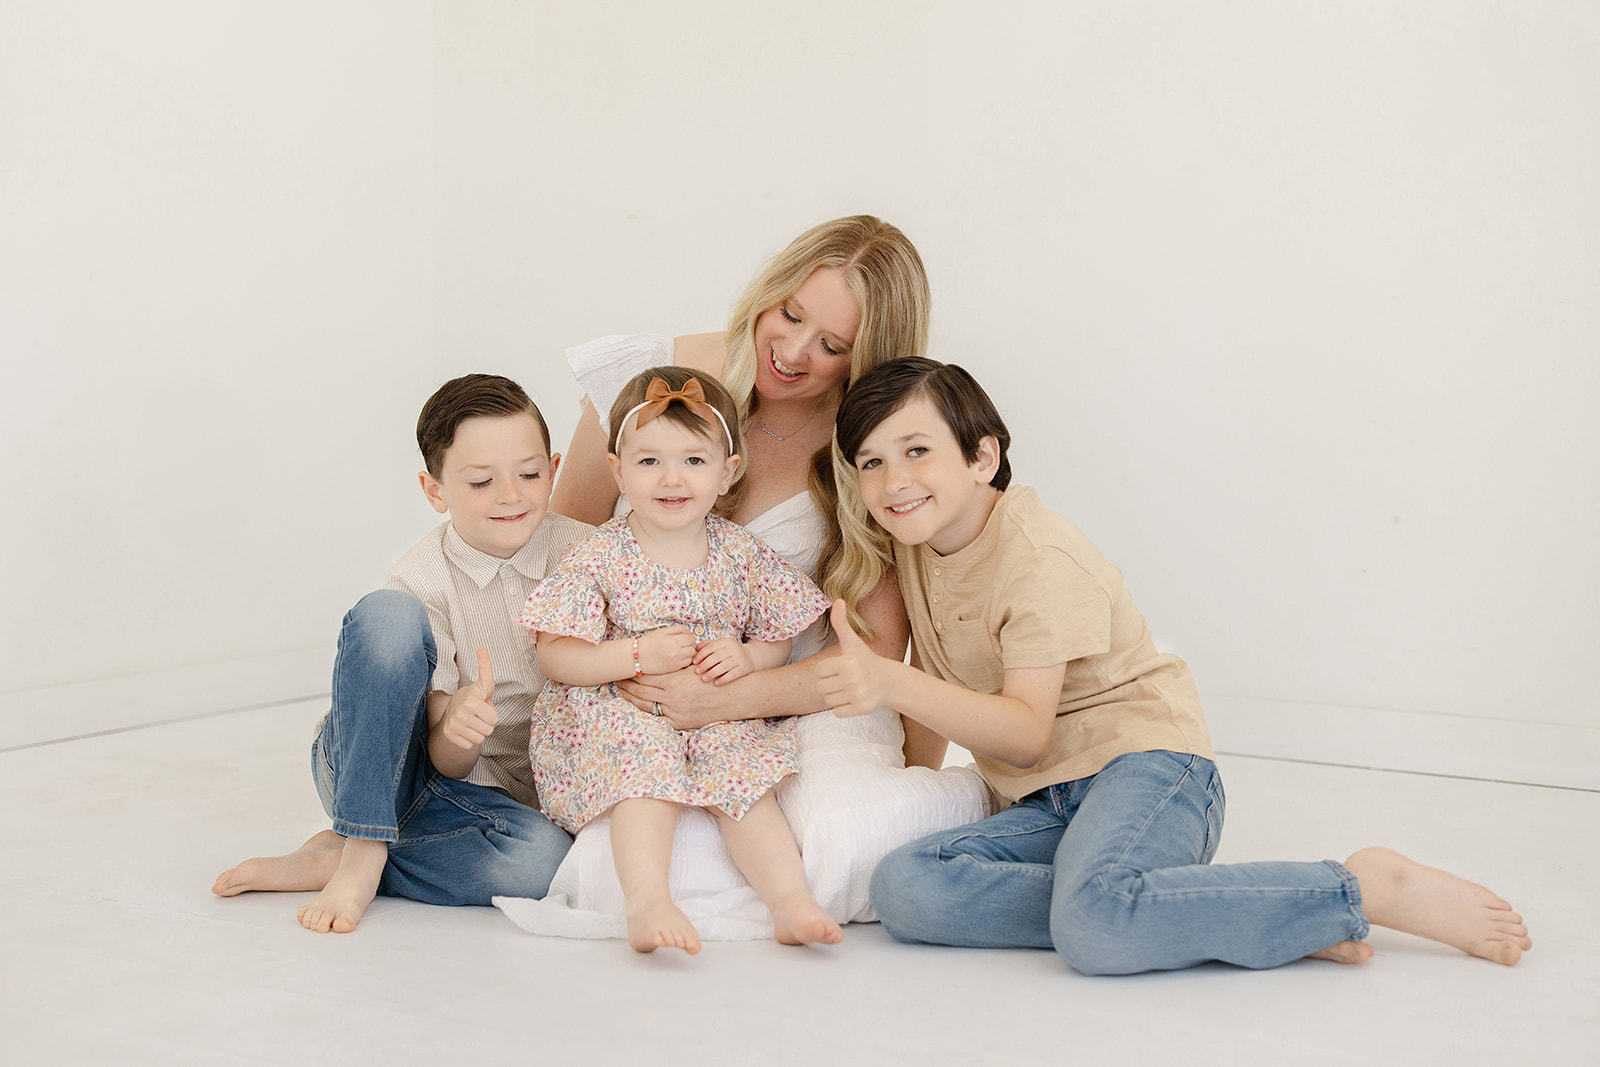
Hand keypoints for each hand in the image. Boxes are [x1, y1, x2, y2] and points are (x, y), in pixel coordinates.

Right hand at [442, 648, 498, 748]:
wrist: (450, 711)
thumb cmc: (472, 697)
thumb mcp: (482, 684)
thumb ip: (485, 668)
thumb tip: (481, 648)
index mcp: (472, 700)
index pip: (494, 719)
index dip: (491, 713)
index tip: (483, 706)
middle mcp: (461, 713)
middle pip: (489, 730)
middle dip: (486, 723)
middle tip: (478, 715)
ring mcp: (454, 725)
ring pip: (480, 738)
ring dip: (478, 731)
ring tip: (472, 721)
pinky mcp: (450, 736)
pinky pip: (470, 745)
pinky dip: (469, 739)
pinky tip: (464, 729)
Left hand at [618, 667, 723, 729]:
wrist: (732, 697)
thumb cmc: (712, 679)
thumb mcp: (693, 667)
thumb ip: (674, 666)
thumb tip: (657, 660)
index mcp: (674, 681)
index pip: (645, 677)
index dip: (633, 674)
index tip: (625, 670)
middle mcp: (672, 697)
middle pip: (641, 691)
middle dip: (627, 686)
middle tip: (617, 682)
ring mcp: (675, 712)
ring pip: (646, 706)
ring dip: (632, 700)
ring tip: (623, 694)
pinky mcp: (680, 723)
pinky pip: (658, 719)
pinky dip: (646, 713)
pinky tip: (639, 709)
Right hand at [637, 625, 695, 673]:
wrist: (637, 657)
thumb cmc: (649, 642)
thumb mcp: (662, 631)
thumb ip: (678, 629)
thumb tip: (690, 633)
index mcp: (674, 641)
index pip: (691, 638)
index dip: (688, 637)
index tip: (683, 638)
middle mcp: (676, 652)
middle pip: (692, 647)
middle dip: (688, 645)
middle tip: (680, 645)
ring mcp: (676, 662)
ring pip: (691, 656)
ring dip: (687, 653)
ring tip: (678, 651)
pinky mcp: (674, 669)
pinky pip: (686, 664)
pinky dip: (684, 661)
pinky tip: (676, 658)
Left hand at [692, 638, 754, 685]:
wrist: (750, 657)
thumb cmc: (730, 652)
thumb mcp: (721, 645)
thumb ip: (708, 645)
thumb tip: (696, 648)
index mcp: (726, 642)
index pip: (712, 647)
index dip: (702, 654)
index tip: (694, 662)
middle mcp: (733, 649)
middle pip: (717, 656)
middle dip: (705, 664)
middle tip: (696, 671)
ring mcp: (739, 659)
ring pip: (724, 666)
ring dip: (713, 673)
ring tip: (704, 679)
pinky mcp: (744, 668)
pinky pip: (733, 674)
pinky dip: (724, 679)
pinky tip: (716, 683)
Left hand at [817, 600, 890, 717]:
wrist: (889, 681)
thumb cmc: (865, 660)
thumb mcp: (852, 642)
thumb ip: (841, 623)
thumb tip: (837, 600)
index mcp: (846, 662)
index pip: (818, 672)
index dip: (826, 670)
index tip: (839, 667)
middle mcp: (852, 679)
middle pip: (821, 688)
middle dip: (830, 684)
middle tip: (844, 679)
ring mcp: (857, 695)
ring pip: (828, 701)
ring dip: (836, 696)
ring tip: (849, 688)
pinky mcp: (861, 709)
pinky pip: (837, 712)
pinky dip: (843, 708)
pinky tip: (853, 699)